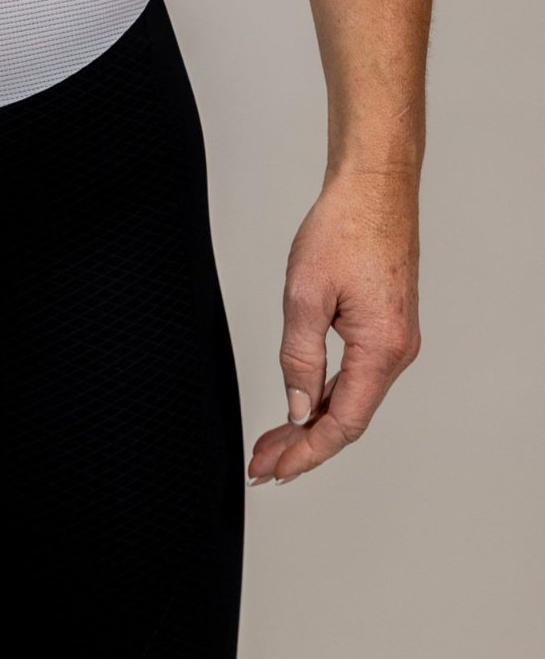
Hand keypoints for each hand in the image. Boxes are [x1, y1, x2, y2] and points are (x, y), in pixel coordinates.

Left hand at [248, 166, 420, 484]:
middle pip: (348, 418)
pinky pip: (356, 376)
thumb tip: (297, 408)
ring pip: (351, 398)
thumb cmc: (344, 229)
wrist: (374, 188)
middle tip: (263, 466)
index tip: (274, 470)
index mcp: (382, 349)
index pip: (342, 423)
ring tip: (273, 444)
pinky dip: (325, 395)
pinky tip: (300, 406)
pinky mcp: (385, 326)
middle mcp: (396, 352)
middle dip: (303, 446)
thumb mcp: (306, 295)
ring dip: (312, 423)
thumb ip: (300, 357)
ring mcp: (394, 340)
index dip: (306, 452)